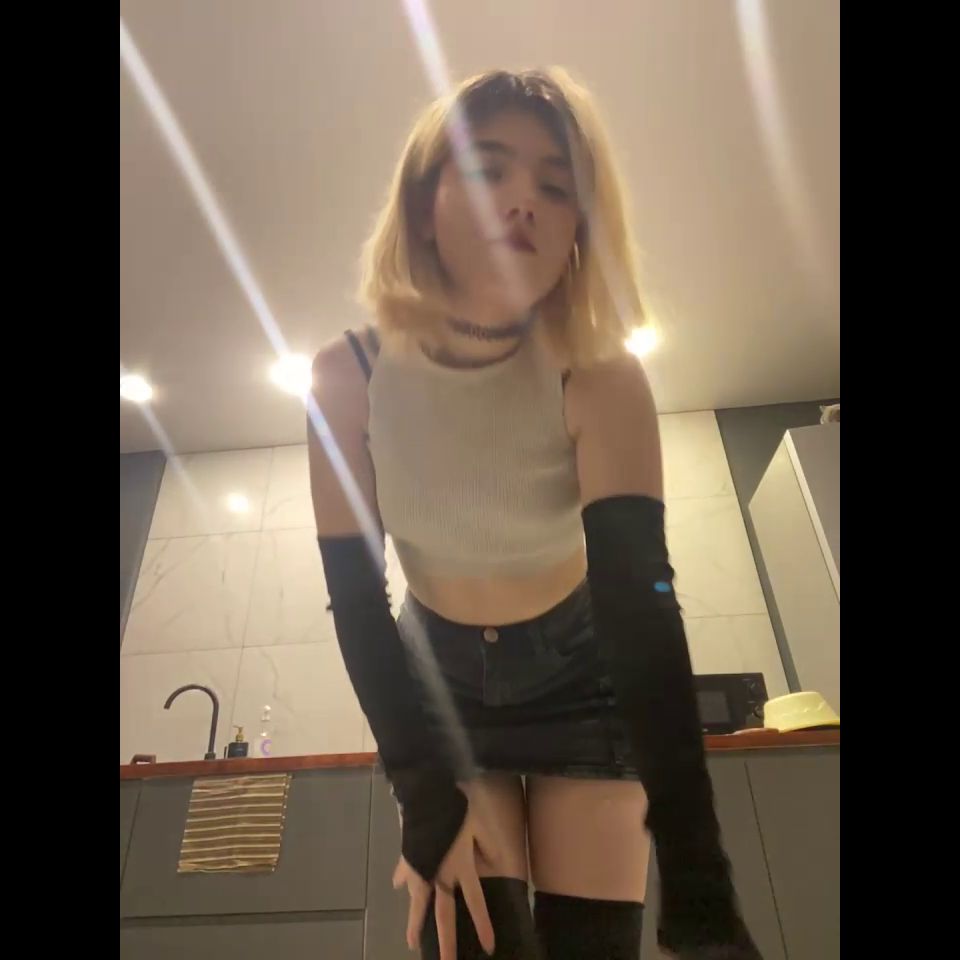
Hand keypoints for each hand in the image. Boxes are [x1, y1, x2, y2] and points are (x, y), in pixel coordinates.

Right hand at [392, 808, 495, 957]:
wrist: (427, 793)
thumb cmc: (458, 807)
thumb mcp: (481, 824)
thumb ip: (489, 846)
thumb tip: (497, 865)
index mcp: (461, 867)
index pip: (475, 902)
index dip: (482, 925)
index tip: (488, 947)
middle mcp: (440, 874)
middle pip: (444, 913)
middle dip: (446, 941)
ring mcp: (422, 866)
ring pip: (418, 902)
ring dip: (415, 923)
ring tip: (411, 942)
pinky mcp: (409, 855)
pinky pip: (405, 871)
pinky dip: (401, 879)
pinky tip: (397, 887)